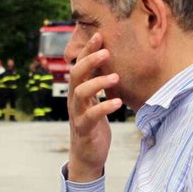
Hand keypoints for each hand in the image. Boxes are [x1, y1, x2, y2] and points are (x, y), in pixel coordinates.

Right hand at [67, 32, 122, 181]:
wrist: (87, 156)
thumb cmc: (94, 126)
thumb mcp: (95, 102)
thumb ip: (98, 86)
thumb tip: (112, 65)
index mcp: (78, 91)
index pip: (79, 65)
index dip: (88, 50)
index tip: (100, 35)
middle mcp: (74, 100)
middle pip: (76, 74)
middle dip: (90, 61)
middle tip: (106, 52)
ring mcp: (77, 114)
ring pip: (80, 92)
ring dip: (98, 82)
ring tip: (116, 77)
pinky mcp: (84, 129)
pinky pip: (91, 116)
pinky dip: (104, 107)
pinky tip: (118, 103)